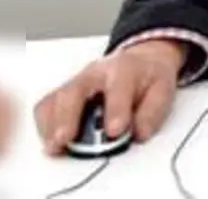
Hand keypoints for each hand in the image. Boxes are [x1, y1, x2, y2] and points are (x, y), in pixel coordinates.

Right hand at [33, 39, 185, 155]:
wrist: (139, 61)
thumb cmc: (148, 76)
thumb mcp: (163, 88)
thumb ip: (153, 111)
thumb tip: (139, 133)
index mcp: (123, 70)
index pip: (118, 89)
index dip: (116, 110)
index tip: (115, 131)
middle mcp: (94, 73)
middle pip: (74, 92)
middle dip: (68, 117)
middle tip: (65, 140)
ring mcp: (76, 82)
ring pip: (55, 99)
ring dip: (50, 124)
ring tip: (53, 146)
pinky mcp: (64, 93)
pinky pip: (46, 106)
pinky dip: (44, 124)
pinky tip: (49, 139)